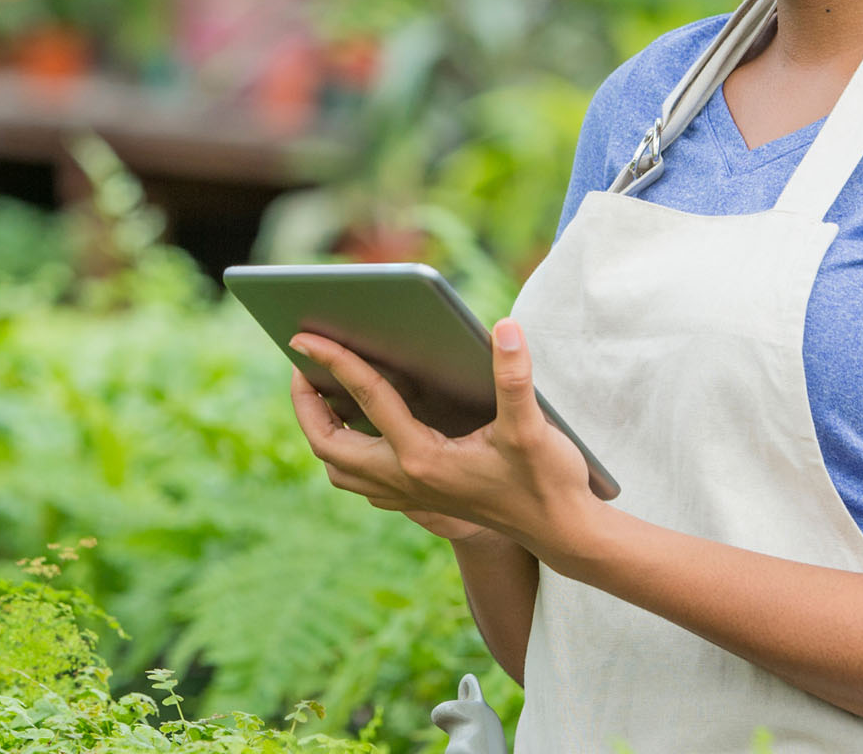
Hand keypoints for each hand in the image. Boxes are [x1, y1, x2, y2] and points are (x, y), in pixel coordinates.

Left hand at [286, 317, 599, 557]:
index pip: (366, 399)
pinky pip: (361, 479)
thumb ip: (515, 378)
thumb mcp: (532, 426)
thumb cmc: (547, 480)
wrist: (561, 533)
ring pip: (339, 467)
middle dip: (306, 402)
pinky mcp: (418, 501)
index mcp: (423, 458)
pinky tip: (360, 425)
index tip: (304, 337)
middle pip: (328, 443)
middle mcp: (406, 480)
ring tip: (321, 391)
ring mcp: (408, 495)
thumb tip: (504, 329)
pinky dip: (347, 450)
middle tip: (301, 363)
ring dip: (322, 430)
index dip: (333, 362)